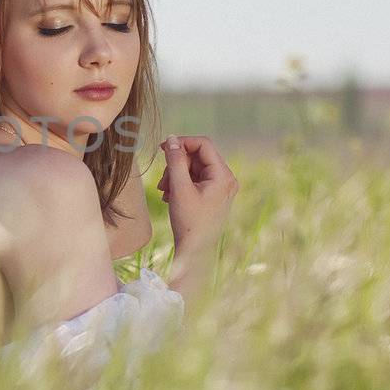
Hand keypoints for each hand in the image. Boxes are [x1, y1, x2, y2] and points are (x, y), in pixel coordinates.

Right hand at [156, 135, 238, 253]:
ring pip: (194, 168)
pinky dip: (181, 184)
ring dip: (176, 175)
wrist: (194, 251)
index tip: (162, 147)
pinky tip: (171, 197)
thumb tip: (171, 139)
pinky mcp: (213, 195)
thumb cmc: (189, 223)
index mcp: (223, 176)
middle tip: (162, 181)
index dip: (182, 142)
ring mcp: (221, 187)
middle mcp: (226, 179)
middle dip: (176, 165)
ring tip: (165, 192)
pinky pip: (195, 179)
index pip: (203, 145)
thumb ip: (175, 160)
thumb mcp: (179, 188)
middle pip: (197, 157)